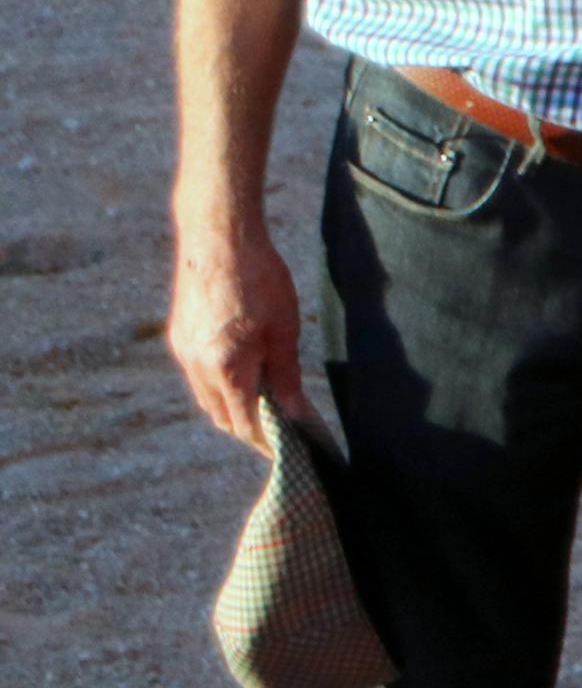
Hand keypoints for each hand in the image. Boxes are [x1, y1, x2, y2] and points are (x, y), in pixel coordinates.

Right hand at [168, 215, 310, 443]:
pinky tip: (241, 372)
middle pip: (222, 416)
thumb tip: (294, 412)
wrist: (219, 239)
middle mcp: (197, 368)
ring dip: (232, 406)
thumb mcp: (284, 329)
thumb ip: (286, 375)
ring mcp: (183, 352)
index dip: (265, 440)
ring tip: (265, 403)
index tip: (287, 448)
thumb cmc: (261, 279)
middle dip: (249, 427)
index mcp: (225, 370)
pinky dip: (219, 384)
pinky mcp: (179, 337)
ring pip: (207, 397)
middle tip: (281, 428)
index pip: (243, 424)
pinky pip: (198, 375)